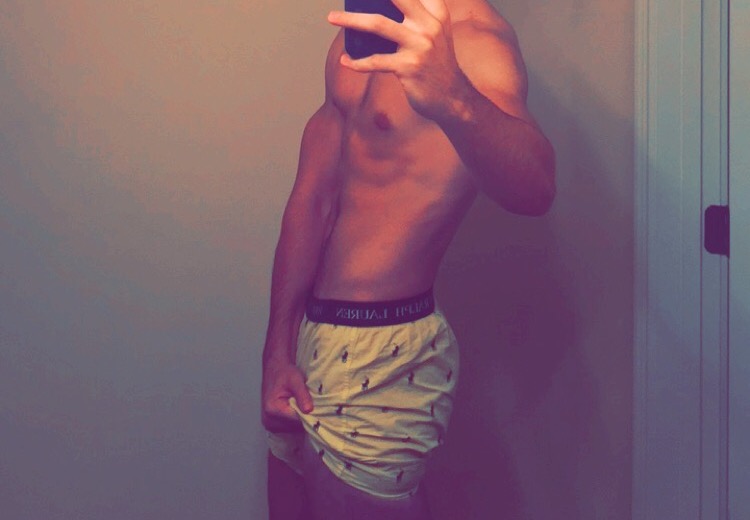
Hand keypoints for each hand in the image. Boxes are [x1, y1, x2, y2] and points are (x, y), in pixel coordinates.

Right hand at [261, 360, 313, 432]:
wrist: (275, 370)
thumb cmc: (285, 373)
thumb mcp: (295, 380)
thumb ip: (302, 395)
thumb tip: (309, 410)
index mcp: (273, 410)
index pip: (297, 420)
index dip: (309, 414)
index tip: (318, 407)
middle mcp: (268, 420)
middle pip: (295, 427)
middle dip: (305, 417)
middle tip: (309, 403)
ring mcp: (269, 425)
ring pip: (294, 428)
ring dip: (300, 419)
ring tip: (302, 404)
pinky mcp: (272, 425)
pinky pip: (290, 427)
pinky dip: (295, 420)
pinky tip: (297, 408)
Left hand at [327, 0, 468, 121]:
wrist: (451, 96)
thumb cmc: (435, 62)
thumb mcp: (435, 32)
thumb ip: (419, 14)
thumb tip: (377, 8)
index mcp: (436, 12)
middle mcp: (429, 25)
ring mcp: (419, 45)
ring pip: (378, 25)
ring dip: (350, 20)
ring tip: (331, 18)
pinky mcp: (408, 67)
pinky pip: (375, 61)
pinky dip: (357, 62)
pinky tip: (346, 61)